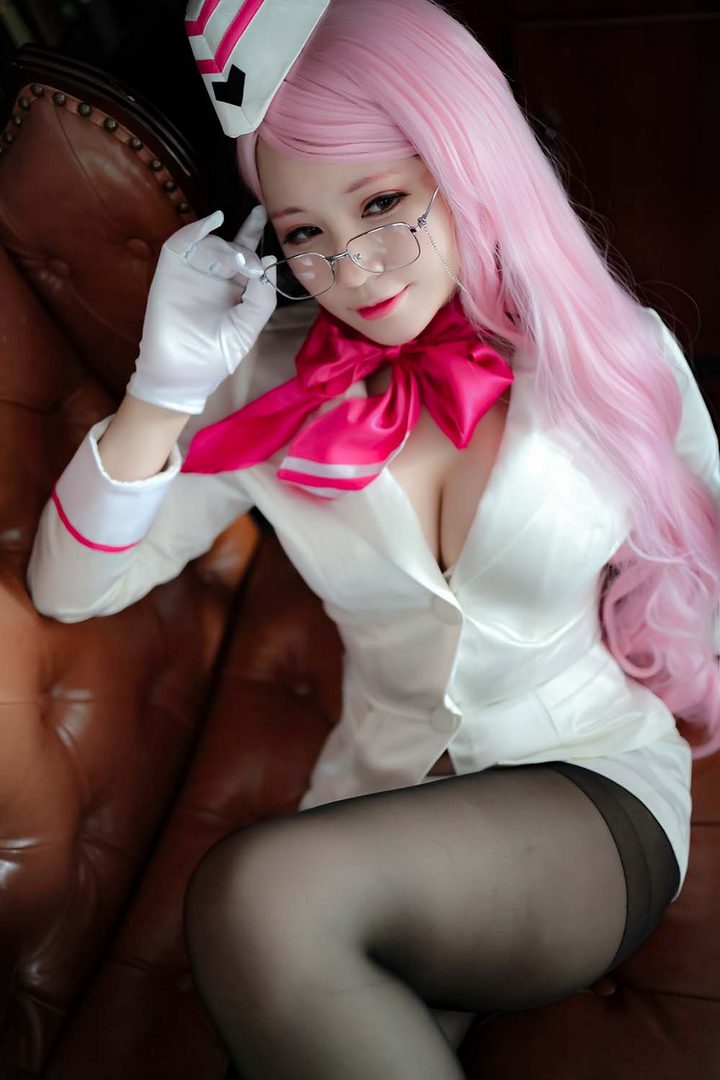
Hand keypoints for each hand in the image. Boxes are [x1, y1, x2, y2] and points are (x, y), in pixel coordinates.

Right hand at [126, 205, 276, 414]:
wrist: (180, 374)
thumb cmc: (215, 357)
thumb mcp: (247, 328)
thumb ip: (262, 298)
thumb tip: (268, 262)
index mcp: (234, 290)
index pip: (247, 256)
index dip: (255, 235)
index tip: (264, 219)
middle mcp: (213, 277)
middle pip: (230, 245)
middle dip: (244, 244)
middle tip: (249, 262)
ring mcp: (191, 273)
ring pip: (210, 243)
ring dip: (225, 246)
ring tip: (235, 260)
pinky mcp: (170, 273)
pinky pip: (180, 245)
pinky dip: (195, 231)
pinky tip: (212, 223)